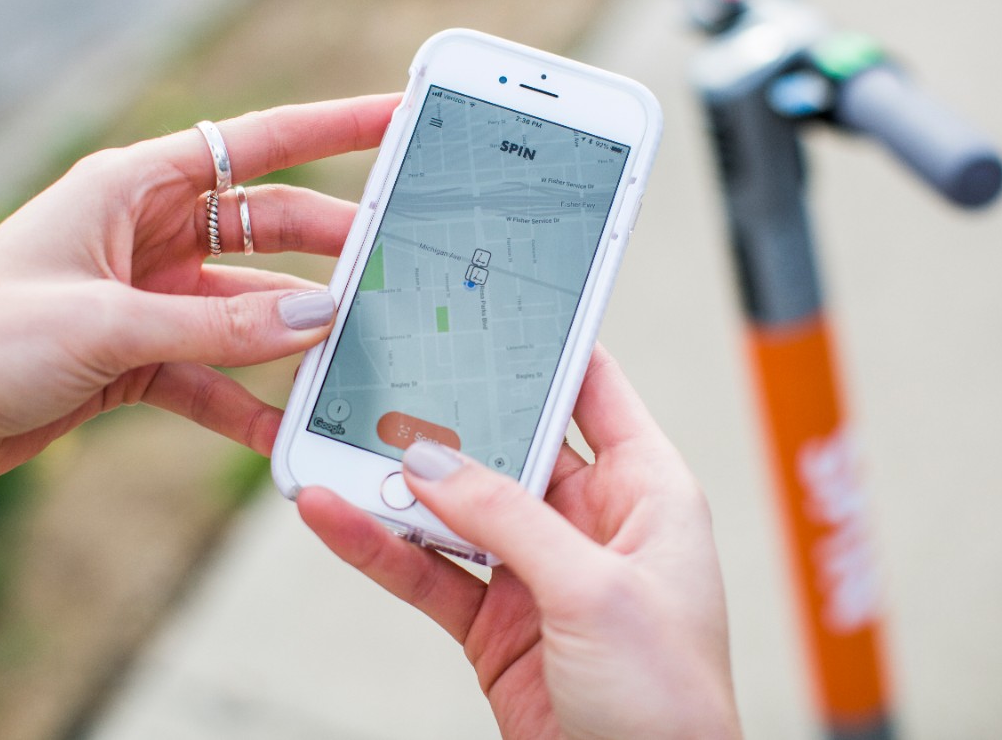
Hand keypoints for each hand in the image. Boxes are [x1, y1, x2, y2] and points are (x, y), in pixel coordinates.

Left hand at [0, 94, 398, 553]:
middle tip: (401, 267)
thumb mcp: (106, 324)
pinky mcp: (135, 358)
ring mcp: (144, 298)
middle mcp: (145, 234)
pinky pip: (212, 373)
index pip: (257, 144)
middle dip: (334, 246)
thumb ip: (220, 327)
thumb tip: (321, 320)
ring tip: (354, 358)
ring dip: (294, 336)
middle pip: (267, 229)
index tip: (401, 118)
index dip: (336, 125)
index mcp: (132, 187)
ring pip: (247, 308)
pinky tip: (283, 427)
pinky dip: (246, 399)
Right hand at [300, 346, 741, 739]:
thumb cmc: (669, 703)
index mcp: (645, 490)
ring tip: (332, 442)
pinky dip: (380, 546)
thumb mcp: (595, 591)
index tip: (486, 302)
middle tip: (384, 367)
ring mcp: (536, 570)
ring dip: (396, 482)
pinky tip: (333, 516)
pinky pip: (428, 569)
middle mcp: (590, 520)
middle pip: (506, 442)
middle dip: (446, 412)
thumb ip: (509, 519)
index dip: (544, 345)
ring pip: (455, 507)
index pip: (592, 389)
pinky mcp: (494, 620)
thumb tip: (430, 462)